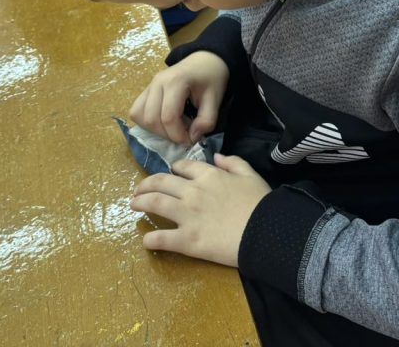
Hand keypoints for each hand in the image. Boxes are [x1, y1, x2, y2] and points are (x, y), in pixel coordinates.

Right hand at [130, 51, 228, 145]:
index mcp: (176, 82)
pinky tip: (163, 123)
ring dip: (154, 129)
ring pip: (139, 115)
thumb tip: (192, 137)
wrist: (205, 60)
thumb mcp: (215, 99)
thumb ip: (206, 120)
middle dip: (167, 135)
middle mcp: (157, 82)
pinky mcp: (146, 90)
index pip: (168, 117)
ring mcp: (149, 85)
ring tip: (173, 130)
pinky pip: (137, 110)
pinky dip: (147, 122)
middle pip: (151, 118)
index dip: (178, 135)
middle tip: (183, 136)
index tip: (191, 140)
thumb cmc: (211, 78)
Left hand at [131, 155, 270, 266]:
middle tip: (138, 190)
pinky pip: (161, 238)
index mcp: (208, 175)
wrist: (265, 232)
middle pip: (161, 183)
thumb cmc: (260, 203)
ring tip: (133, 205)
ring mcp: (187, 216)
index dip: (173, 169)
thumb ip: (233, 162)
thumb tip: (217, 157)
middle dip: (146, 185)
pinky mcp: (187, 240)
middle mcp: (192, 191)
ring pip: (154, 204)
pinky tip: (146, 240)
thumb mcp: (251, 174)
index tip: (169, 173)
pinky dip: (151, 239)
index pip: (182, 167)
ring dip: (140, 203)